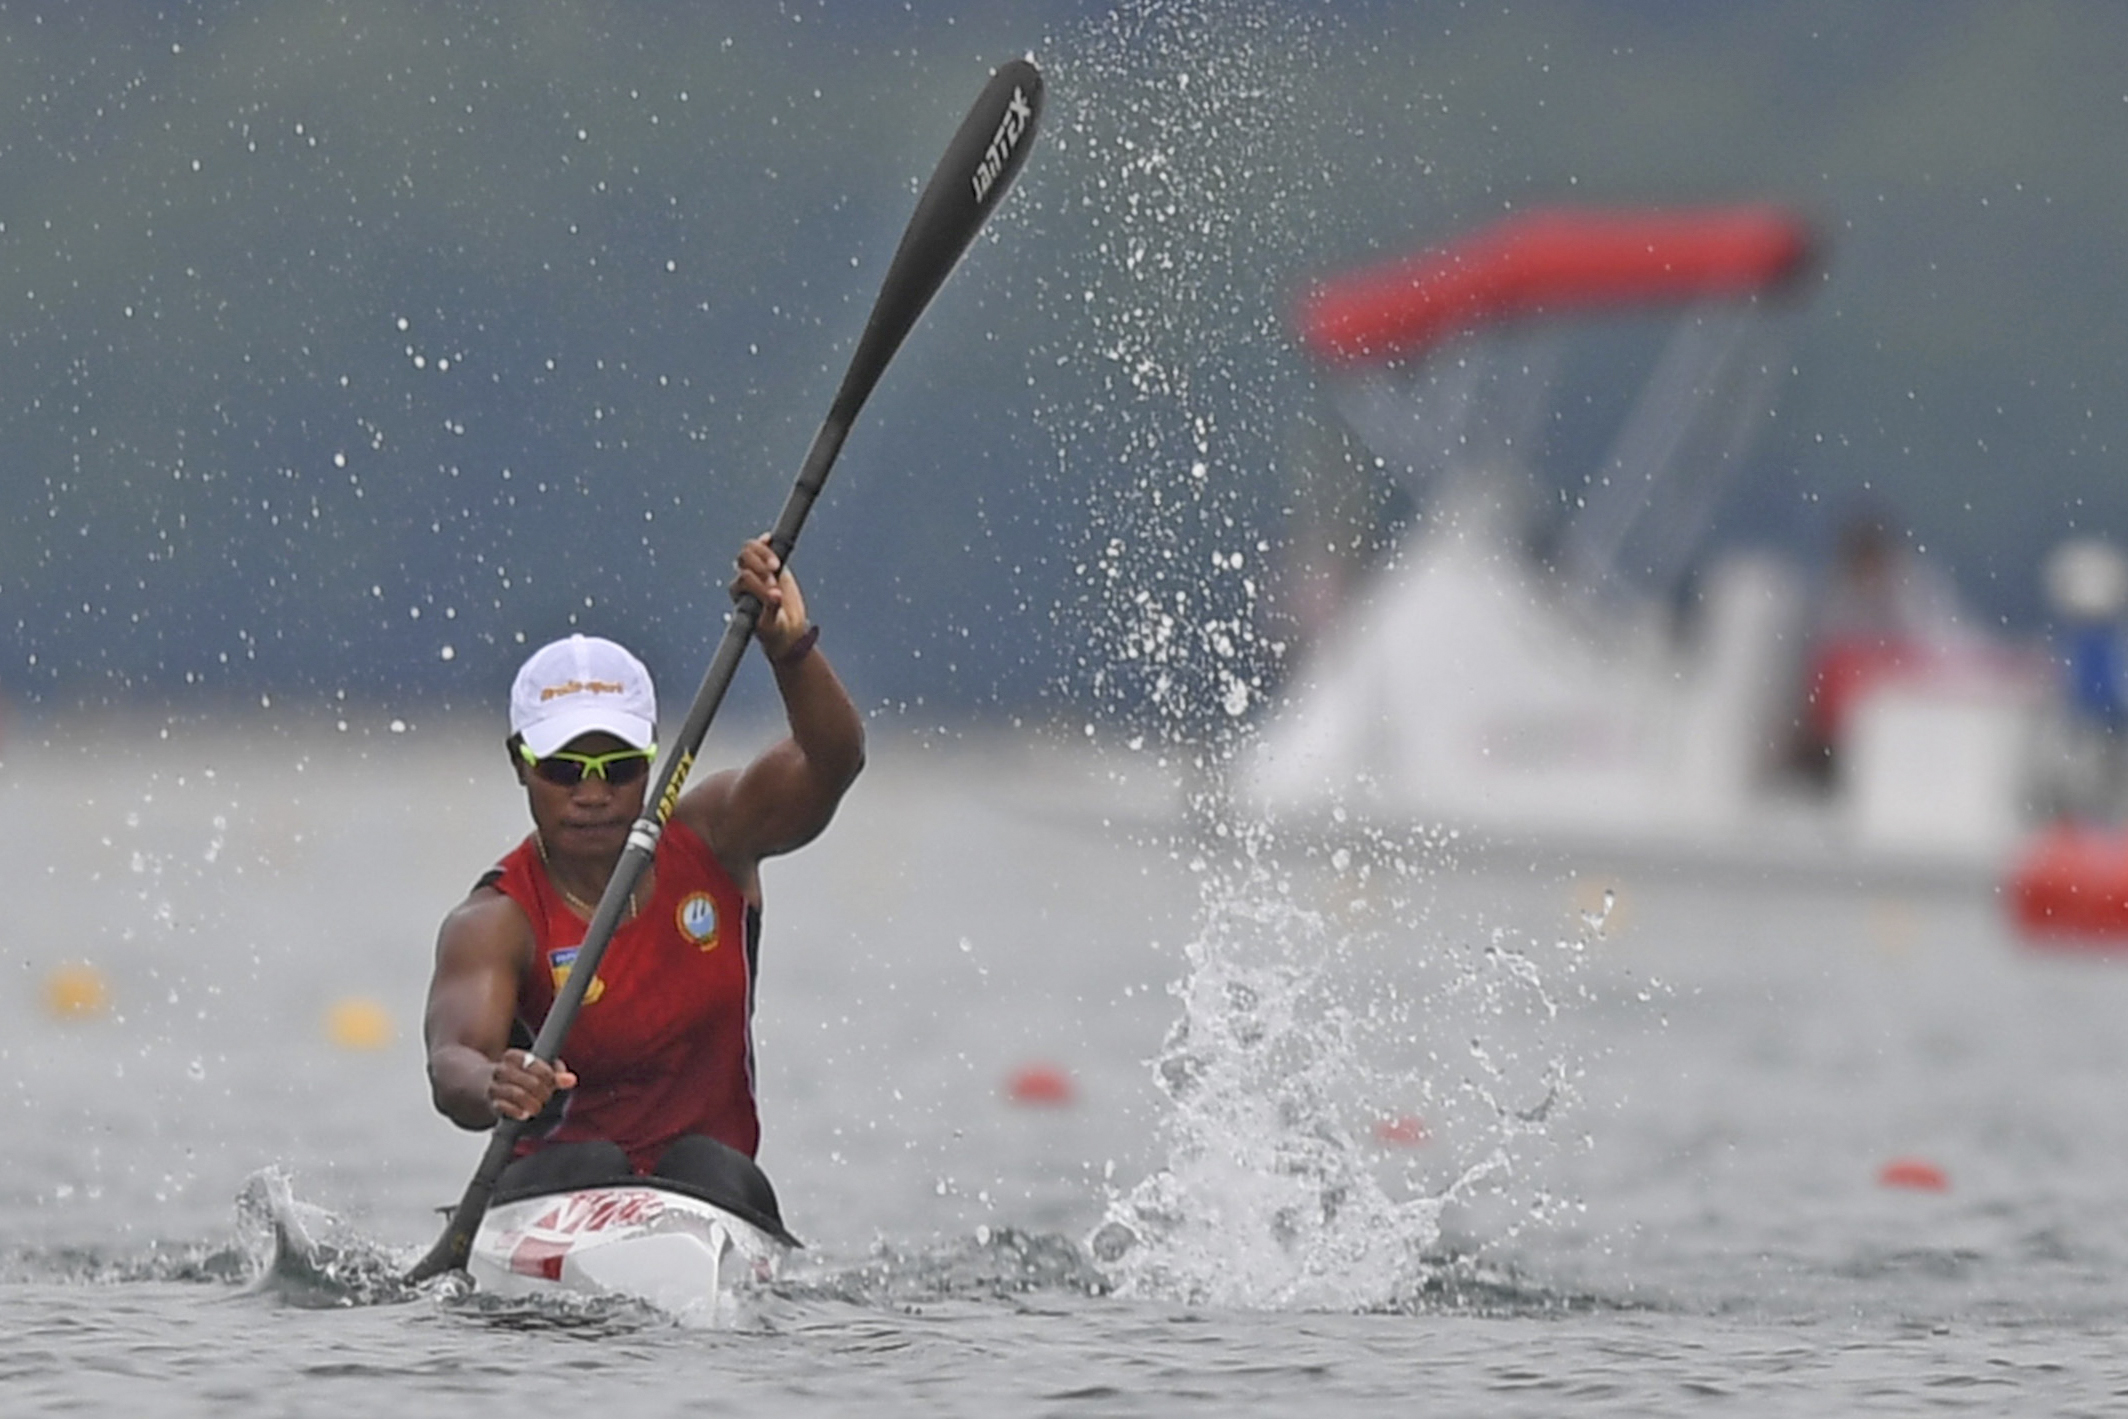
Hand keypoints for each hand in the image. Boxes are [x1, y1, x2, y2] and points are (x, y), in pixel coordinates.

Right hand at [487, 1049, 577, 1121]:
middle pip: (531, 1081)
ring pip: (518, 1094)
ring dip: (533, 1104)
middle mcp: (501, 1070)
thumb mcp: (537, 1069)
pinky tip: (525, 1114)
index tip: (551, 1082)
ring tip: (538, 1107)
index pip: (535, 1064)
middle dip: (544, 1092)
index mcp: (512, 1056)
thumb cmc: (519, 1075)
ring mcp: (494, 1087)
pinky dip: (518, 1112)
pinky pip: (505, 1108)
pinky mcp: (492, 1103)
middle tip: (546, 1097)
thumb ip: (556, 1072)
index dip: (549, 1076)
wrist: (483, 1085)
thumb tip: (571, 1080)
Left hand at [732, 535, 810, 658]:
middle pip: (743, 559)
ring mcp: (757, 569)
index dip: (758, 583)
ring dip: (763, 553)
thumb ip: (772, 608)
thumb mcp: (772, 623)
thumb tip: (776, 595)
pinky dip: (765, 543)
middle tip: (774, 577)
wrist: (786, 629)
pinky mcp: (771, 565)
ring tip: (776, 565)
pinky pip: (763, 548)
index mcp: (739, 593)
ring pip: (750, 550)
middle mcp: (745, 578)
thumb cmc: (775, 629)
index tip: (774, 592)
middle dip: (759, 566)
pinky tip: (770, 538)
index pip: (744, 579)